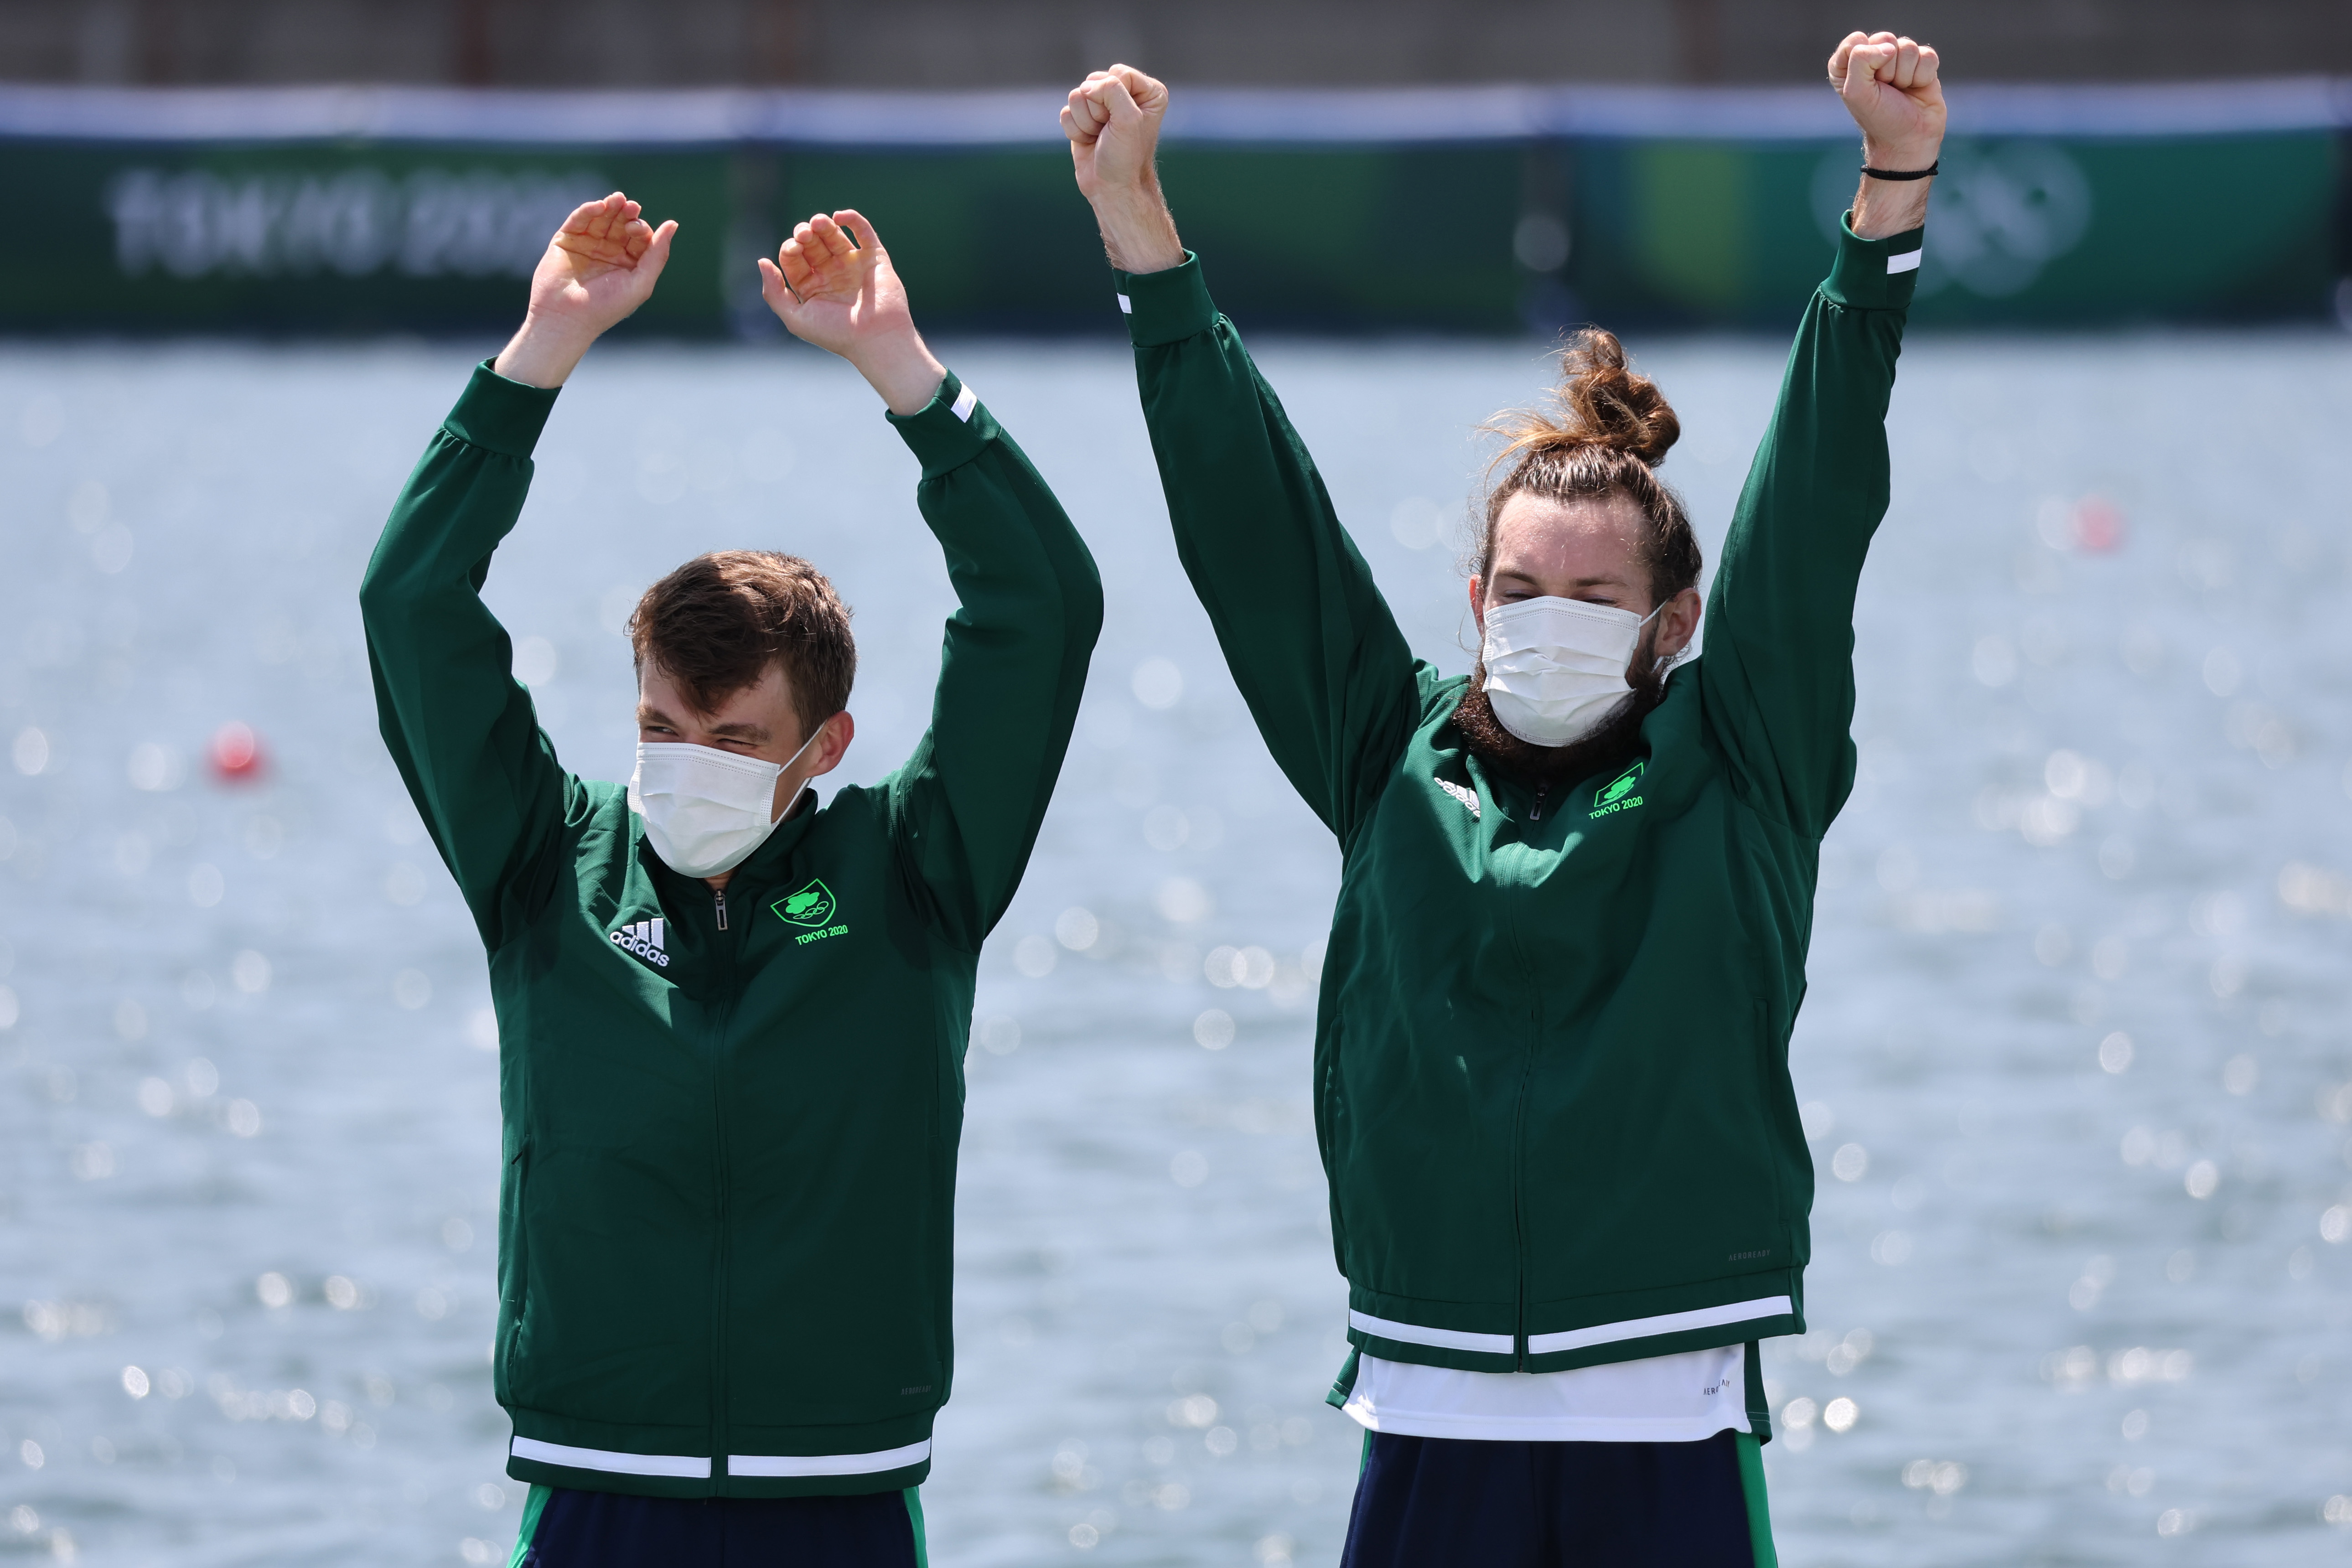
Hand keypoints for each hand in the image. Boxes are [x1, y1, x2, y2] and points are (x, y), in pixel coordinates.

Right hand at [493, 192, 676, 387]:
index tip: (637, 230)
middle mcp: (608, 253)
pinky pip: (579, 220)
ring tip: (618, 199)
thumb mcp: (641, 282)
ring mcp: (587, 245)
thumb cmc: (606, 306)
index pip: (639, 237)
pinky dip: (588, 210)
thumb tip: (673, 224)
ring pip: (601, 218)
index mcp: (628, 264)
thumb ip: (658, 254)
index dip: (640, 228)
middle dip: (627, 214)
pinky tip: (599, 206)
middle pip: (621, 224)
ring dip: (610, 206)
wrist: (566, 318)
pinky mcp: (566, 240)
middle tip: (630, 207)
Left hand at [758, 210, 944, 415]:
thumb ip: (774, 293)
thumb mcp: (796, 319)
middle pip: (811, 243)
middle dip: (804, 234)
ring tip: (819, 223)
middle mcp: (831, 274)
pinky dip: (852, 219)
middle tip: (805, 235)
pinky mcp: (874, 258)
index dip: (790, 248)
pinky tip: (839, 216)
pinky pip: (863, 232)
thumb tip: (762, 261)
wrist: (876, 339)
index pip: (793, 258)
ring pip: (834, 235)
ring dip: (823, 224)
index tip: (794, 249)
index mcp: (811, 287)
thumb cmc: (836, 333)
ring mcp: (853, 265)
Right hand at [1062, 65, 1183, 273]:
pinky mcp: (1083, 118)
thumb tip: (1085, 88)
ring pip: (1076, 96)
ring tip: (1099, 138)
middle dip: (1096, 110)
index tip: (1121, 123)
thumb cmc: (1126, 157)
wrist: (1112, 189)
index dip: (1113, 98)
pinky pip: (1066, 112)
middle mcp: (1125, 94)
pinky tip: (1088, 142)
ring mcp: (1102, 106)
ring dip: (1085, 122)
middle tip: (1108, 132)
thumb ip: (1111, 89)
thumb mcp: (1128, 118)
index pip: (1117, 73)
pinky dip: (1074, 130)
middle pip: (1093, 81)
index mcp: (1146, 91)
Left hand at [1830, 31, 1943, 168]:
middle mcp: (1873, 59)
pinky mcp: (1922, 64)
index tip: (1866, 85)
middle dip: (1887, 68)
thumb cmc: (1879, 118)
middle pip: (1884, 39)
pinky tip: (1917, 88)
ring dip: (1905, 74)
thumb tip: (1888, 46)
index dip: (1863, 61)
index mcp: (1848, 65)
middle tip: (1886, 90)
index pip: (1855, 41)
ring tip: (1901, 91)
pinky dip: (1923, 75)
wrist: (1908, 140)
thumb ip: (1860, 60)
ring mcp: (1899, 60)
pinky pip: (1927, 55)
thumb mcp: (1856, 92)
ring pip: (1908, 46)